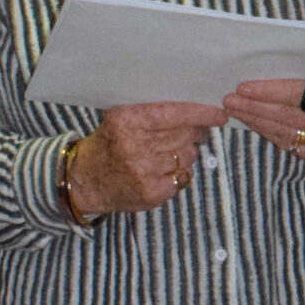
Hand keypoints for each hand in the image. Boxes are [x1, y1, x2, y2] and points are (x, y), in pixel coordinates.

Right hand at [67, 101, 227, 216]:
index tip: (219, 114)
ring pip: (188, 155)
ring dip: (186, 152)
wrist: (84, 180)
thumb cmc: (109, 143)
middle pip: (186, 134)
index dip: (202, 114)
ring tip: (167, 152)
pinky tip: (163, 169)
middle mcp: (135, 145)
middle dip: (196, 132)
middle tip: (195, 131)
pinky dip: (179, 172)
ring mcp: (144, 172)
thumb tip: (200, 112)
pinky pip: (183, 177)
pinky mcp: (151, 193)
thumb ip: (155, 112)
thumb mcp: (122, 118)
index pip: (175, 113)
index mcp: (127, 120)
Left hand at [224, 61, 304, 164]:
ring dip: (257, 122)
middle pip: (291, 116)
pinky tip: (254, 123)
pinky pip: (292, 147)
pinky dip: (269, 134)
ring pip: (288, 133)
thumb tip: (263, 65)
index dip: (270, 91)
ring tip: (235, 110)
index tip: (244, 86)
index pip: (301, 93)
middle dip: (256, 107)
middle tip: (230, 99)